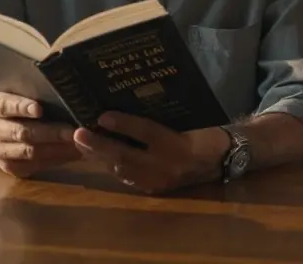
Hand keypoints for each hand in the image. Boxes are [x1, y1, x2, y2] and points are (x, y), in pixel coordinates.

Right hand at [0, 89, 79, 177]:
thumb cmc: (12, 101)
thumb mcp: (13, 89)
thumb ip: (29, 88)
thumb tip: (59, 84)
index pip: (4, 105)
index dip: (21, 107)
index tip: (39, 109)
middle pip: (20, 132)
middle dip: (49, 132)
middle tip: (72, 130)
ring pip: (29, 152)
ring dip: (56, 149)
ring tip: (78, 143)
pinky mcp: (9, 167)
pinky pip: (35, 166)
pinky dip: (56, 159)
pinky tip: (73, 153)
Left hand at [72, 112, 226, 194]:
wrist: (224, 159)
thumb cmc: (203, 133)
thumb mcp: (184, 121)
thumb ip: (154, 122)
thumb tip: (120, 113)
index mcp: (178, 144)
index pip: (145, 132)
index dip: (123, 124)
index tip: (102, 116)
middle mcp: (168, 165)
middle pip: (126, 155)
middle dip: (99, 145)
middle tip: (77, 133)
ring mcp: (161, 180)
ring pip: (123, 169)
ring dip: (100, 157)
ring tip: (82, 143)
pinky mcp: (157, 189)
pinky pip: (129, 178)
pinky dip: (113, 166)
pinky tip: (101, 158)